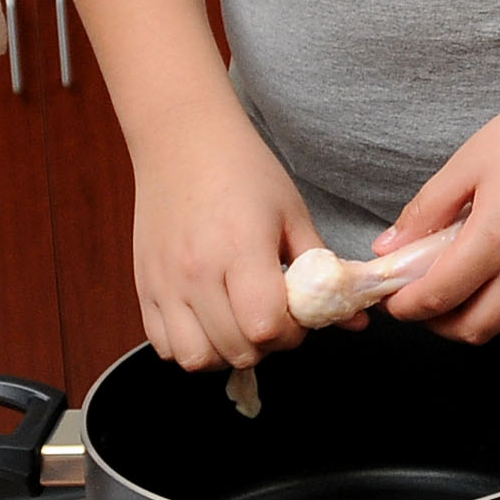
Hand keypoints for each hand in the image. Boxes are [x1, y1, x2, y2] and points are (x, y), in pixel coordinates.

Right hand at [134, 124, 323, 373]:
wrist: (183, 141)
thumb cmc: (244, 170)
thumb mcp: (293, 214)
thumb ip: (323, 272)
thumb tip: (355, 320)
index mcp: (240, 248)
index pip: (266, 327)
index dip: (291, 332)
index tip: (298, 315)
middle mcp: (196, 271)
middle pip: (236, 349)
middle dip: (266, 344)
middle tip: (274, 317)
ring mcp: (164, 282)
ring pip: (195, 358)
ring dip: (226, 352)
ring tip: (240, 324)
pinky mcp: (144, 287)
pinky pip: (164, 345)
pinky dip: (190, 346)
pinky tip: (209, 321)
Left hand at [379, 77, 499, 341]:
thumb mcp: (468, 164)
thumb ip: (425, 212)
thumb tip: (387, 249)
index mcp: (495, 237)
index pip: (439, 297)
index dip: (407, 307)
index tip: (394, 302)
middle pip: (475, 329)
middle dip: (440, 324)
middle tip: (425, 301)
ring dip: (481, 318)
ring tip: (466, 291)